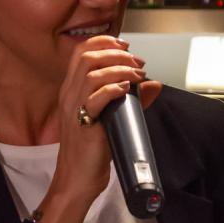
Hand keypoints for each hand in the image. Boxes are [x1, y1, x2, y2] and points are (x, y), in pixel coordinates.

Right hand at [43, 36, 162, 220]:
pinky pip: (96, 98)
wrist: (77, 179)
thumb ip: (131, 99)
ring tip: (136, 75)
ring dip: (119, 69)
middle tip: (137, 61)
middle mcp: (69, 95)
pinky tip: (126, 90)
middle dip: (116, 52)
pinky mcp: (83, 124)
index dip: (105, 42)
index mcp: (71, 90)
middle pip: (87, 57)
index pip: (81, 52)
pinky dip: (113, 89)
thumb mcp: (111, 118)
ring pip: (92, 73)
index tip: (126, 46)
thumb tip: (154, 84)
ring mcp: (74, 109)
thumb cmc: (91, 151)